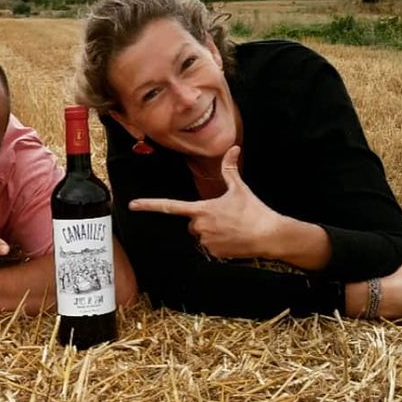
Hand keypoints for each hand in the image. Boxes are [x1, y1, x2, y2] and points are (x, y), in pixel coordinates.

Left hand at [128, 146, 282, 258]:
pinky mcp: (214, 253)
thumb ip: (230, 169)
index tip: (133, 205)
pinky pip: (210, 248)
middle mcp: (200, 226)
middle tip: (224, 217)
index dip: (150, 205)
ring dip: (211, 232)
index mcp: (202, 209)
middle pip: (191, 223)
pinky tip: (233, 239)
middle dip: (202, 220)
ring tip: (231, 228)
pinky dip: (219, 243)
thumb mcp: (240, 188)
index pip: (170, 206)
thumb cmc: (253, 211)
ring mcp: (206, 241)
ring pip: (201, 236)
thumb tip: (233, 148)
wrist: (269, 235)